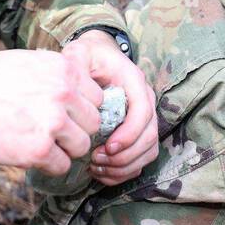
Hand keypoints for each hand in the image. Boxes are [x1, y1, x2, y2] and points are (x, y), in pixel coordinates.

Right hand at [0, 48, 103, 175]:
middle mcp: (65, 93)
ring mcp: (54, 122)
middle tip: (52, 132)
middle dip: (75, 129)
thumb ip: (56, 75)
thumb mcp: (28, 62)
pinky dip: (49, 165)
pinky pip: (62, 166)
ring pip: (81, 146)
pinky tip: (30, 154)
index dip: (81, 109)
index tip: (65, 114)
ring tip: (41, 143)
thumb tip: (77, 93)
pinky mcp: (39, 150)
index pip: (97, 97)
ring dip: (64, 149)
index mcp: (65, 68)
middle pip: (93, 123)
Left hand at [65, 30, 158, 185]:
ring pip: (148, 151)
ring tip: (96, 167)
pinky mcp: (138, 131)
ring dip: (124, 166)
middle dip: (124, 156)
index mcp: (135, 81)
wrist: (99, 57)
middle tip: (96, 160)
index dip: (129, 133)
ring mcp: (144, 118)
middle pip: (149, 136)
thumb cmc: (88, 56)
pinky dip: (124, 171)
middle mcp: (145, 100)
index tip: (108, 147)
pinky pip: (141, 159)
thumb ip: (76, 63)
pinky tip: (101, 172)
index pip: (143, 111)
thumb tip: (75, 85)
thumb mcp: (80, 53)